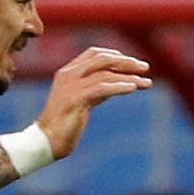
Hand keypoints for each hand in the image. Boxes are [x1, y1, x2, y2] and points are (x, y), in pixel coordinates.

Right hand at [36, 46, 151, 158]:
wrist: (47, 141)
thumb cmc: (66, 123)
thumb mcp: (83, 100)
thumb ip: (98, 89)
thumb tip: (121, 82)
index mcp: (67, 72)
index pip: (94, 53)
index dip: (115, 55)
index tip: (132, 62)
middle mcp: (68, 75)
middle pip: (102, 59)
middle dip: (126, 61)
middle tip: (145, 67)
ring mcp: (70, 87)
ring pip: (105, 74)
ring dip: (129, 77)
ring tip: (146, 83)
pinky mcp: (74, 100)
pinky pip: (101, 88)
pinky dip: (119, 87)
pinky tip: (132, 88)